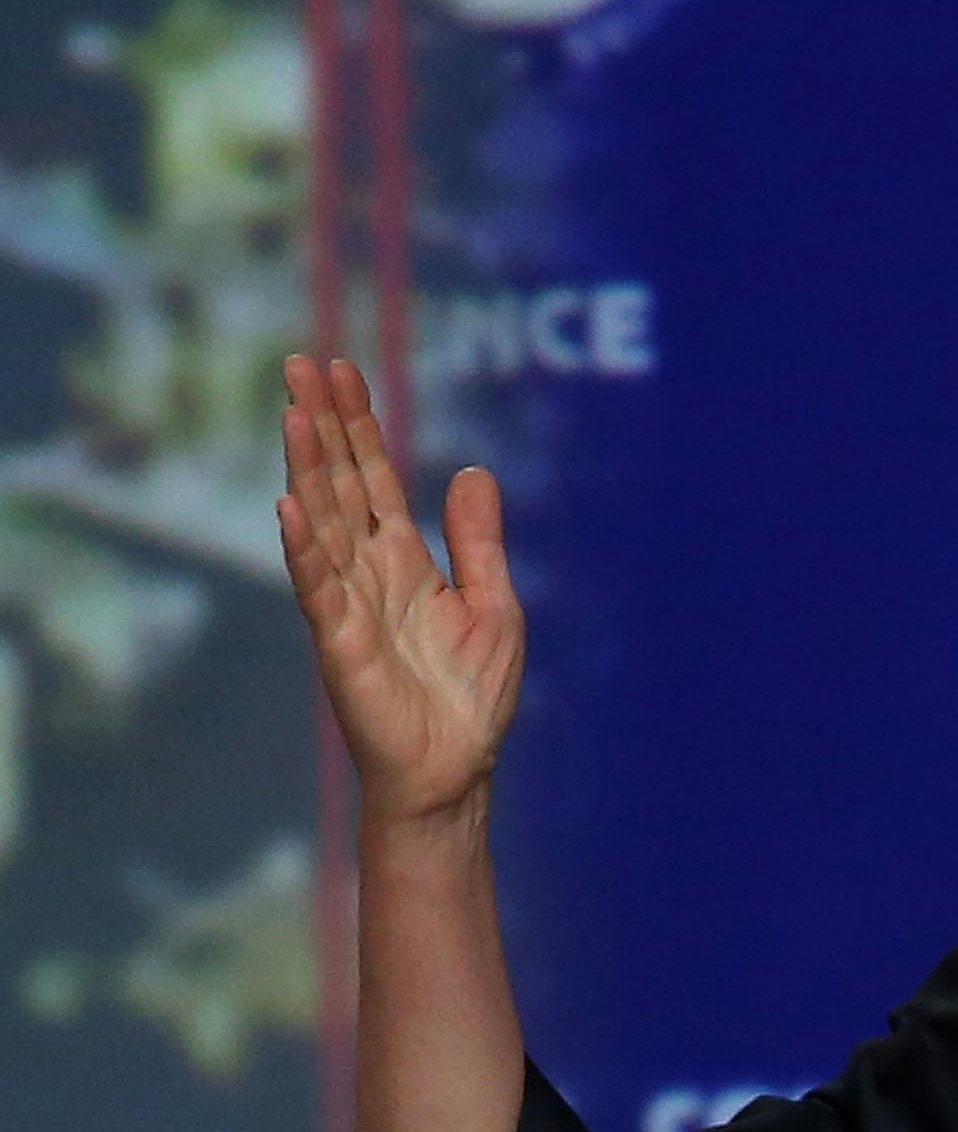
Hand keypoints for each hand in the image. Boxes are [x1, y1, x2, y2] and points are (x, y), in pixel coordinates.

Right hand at [276, 353, 525, 826]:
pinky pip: (319, 591)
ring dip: (306, 470)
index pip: (373, 478)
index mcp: (403, 561)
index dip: (357, 425)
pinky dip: (305, 550)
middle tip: (301, 362)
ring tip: (293, 415)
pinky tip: (289, 509)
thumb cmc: (470, 694)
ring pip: (321, 525)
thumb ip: (479, 540)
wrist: (456, 769)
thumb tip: (472, 471)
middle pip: (337, 485)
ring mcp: (349, 606)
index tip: (341, 369)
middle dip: (321, 425)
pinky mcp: (342, 647)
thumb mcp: (494, 602)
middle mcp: (367, 574)